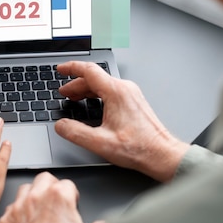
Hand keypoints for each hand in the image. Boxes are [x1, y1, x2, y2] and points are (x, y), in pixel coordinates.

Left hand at [0, 171, 104, 222]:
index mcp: (59, 198)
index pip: (67, 183)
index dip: (72, 194)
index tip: (72, 202)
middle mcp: (36, 198)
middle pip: (45, 178)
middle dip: (52, 187)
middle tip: (57, 200)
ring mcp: (18, 209)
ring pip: (25, 188)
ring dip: (34, 195)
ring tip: (42, 208)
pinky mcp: (6, 221)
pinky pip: (12, 207)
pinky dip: (20, 211)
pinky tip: (28, 222)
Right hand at [55, 61, 189, 181]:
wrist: (161, 155)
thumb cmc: (139, 148)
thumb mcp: (100, 142)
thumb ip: (75, 132)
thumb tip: (60, 125)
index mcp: (116, 92)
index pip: (88, 70)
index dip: (71, 68)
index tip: (60, 69)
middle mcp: (124, 89)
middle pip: (94, 78)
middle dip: (75, 84)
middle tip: (62, 92)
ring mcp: (130, 94)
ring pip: (102, 84)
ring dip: (85, 89)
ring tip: (73, 97)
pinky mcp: (133, 101)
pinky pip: (110, 91)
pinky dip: (96, 94)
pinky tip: (91, 103)